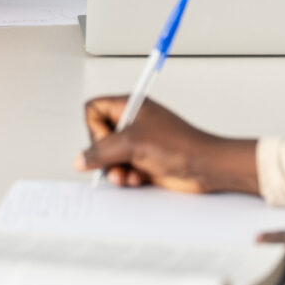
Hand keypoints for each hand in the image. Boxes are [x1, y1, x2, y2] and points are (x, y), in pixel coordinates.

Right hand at [75, 96, 258, 194]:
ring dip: (115, 170)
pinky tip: (138, 179)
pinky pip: (121, 169)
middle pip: (98, 137)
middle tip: (117, 160)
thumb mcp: (132, 144)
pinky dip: (126, 176)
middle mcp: (133, 122)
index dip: (94, 127)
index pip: (94, 109)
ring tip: (127, 175)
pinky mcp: (143, 161)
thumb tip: (80, 159)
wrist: (204, 167)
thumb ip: (101, 151)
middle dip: (105, 155)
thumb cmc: (179, 145)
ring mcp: (138, 142)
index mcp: (131, 105)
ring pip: (109, 157)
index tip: (107, 139)